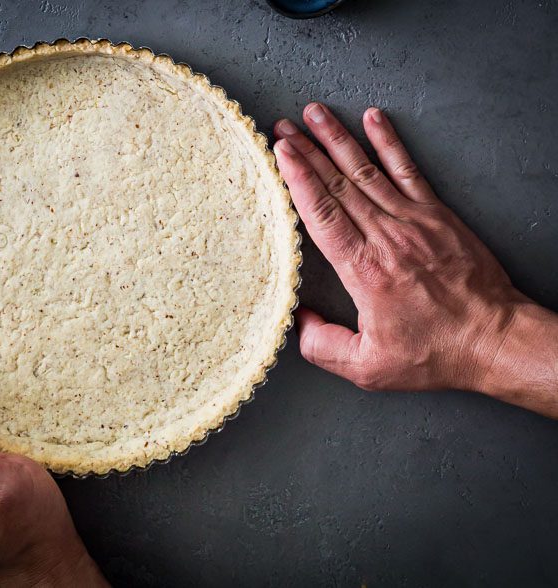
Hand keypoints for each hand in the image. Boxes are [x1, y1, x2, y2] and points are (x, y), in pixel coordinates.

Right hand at [272, 103, 557, 403]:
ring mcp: (414, 220)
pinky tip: (373, 119)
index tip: (281, 153)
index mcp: (364, 270)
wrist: (494, 339)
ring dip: (338, 139)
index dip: (299, 180)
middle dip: (307, 152)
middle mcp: (386, 237)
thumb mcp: (368, 368)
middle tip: (282, 128)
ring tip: (314, 114)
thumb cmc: (433, 353)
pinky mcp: (436, 215)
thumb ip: (323, 345)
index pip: (323, 214)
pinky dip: (389, 143)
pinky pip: (408, 170)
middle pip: (338, 185)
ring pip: (367, 171)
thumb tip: (298, 318)